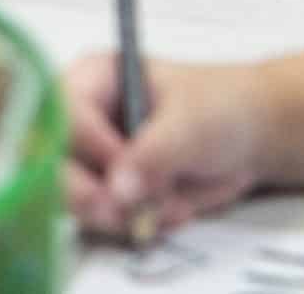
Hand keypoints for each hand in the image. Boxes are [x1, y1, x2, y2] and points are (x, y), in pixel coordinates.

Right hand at [64, 57, 276, 239]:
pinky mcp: (108, 194)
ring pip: (74, 198)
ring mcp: (93, 161)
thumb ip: (155, 152)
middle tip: (125, 211)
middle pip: (54, 162)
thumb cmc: (220, 108)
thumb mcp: (192, 122)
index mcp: (93, 80)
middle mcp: (83, 120)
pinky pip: (104, 221)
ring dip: (121, 213)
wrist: (249, 139)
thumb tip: (120, 187)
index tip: (123, 171)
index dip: (90, 146)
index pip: (64, 114)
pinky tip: (171, 210)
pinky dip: (137, 225)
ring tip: (170, 205)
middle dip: (90, 193)